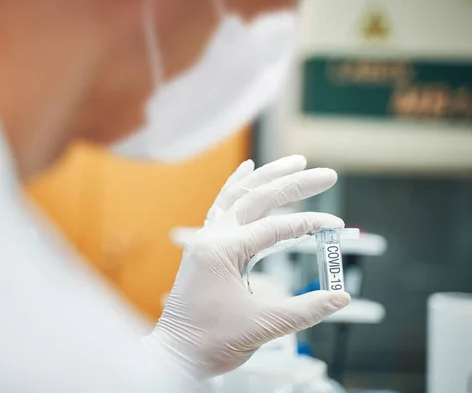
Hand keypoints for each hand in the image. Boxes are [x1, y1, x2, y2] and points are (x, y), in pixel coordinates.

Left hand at [144, 155, 349, 379]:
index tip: (336, 225)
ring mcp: (206, 239)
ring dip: (266, 178)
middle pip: (256, 199)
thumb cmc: (210, 342)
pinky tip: (247, 170)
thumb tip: (341, 298)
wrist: (176, 354)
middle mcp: (211, 237)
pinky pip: (222, 207)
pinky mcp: (206, 247)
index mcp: (222, 251)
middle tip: (326, 175)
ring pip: (237, 196)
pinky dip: (237, 187)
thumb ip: (305, 310)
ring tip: (294, 162)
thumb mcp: (263, 326)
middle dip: (293, 183)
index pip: (274, 228)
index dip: (309, 224)